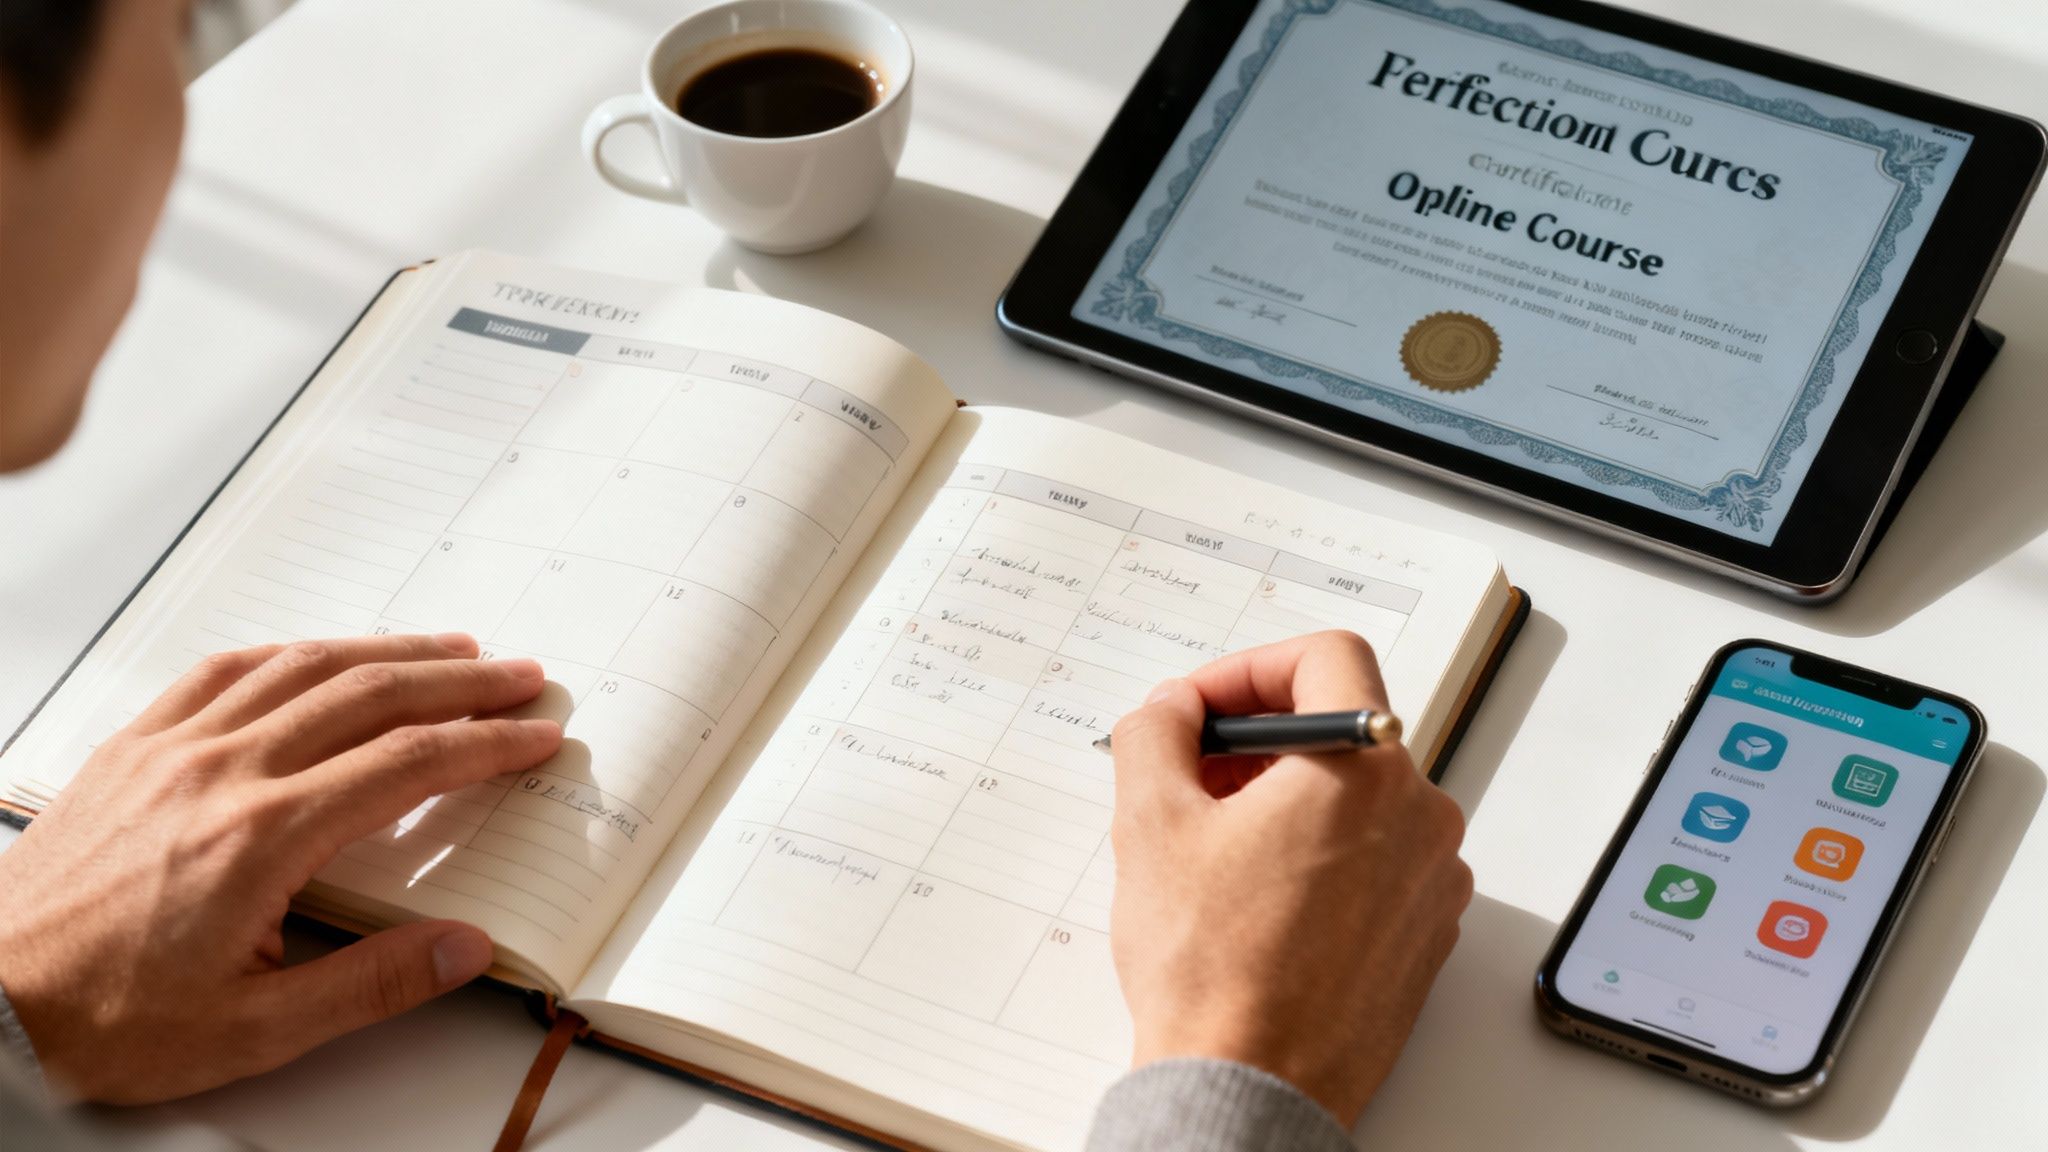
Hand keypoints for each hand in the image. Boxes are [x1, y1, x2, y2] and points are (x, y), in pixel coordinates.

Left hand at [0, 634, 562, 1103]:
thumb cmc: (108, 1021)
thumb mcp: (253, 1032)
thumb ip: (370, 984)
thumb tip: (464, 947)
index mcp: (261, 838)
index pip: (406, 765)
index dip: (484, 744)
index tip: (534, 737)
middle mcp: (221, 773)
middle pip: (368, 696)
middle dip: (459, 682)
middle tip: (519, 677)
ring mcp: (172, 750)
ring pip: (303, 668)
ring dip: (387, 651)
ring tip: (450, 650)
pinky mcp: (131, 747)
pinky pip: (222, 671)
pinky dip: (291, 652)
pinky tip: (322, 653)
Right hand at [1106, 631, 1471, 1125]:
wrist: (1251, 1087)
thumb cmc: (1213, 970)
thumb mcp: (1150, 823)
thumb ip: (1157, 735)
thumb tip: (1171, 710)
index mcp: (1365, 770)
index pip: (1325, 658)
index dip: (1249, 669)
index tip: (1202, 707)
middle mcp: (1420, 816)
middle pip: (1339, 731)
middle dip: (1255, 743)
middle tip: (1188, 776)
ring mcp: (1432, 879)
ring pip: (1356, 798)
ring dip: (1283, 799)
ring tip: (1213, 846)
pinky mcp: (1425, 933)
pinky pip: (1375, 858)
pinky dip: (1317, 853)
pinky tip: (1254, 896)